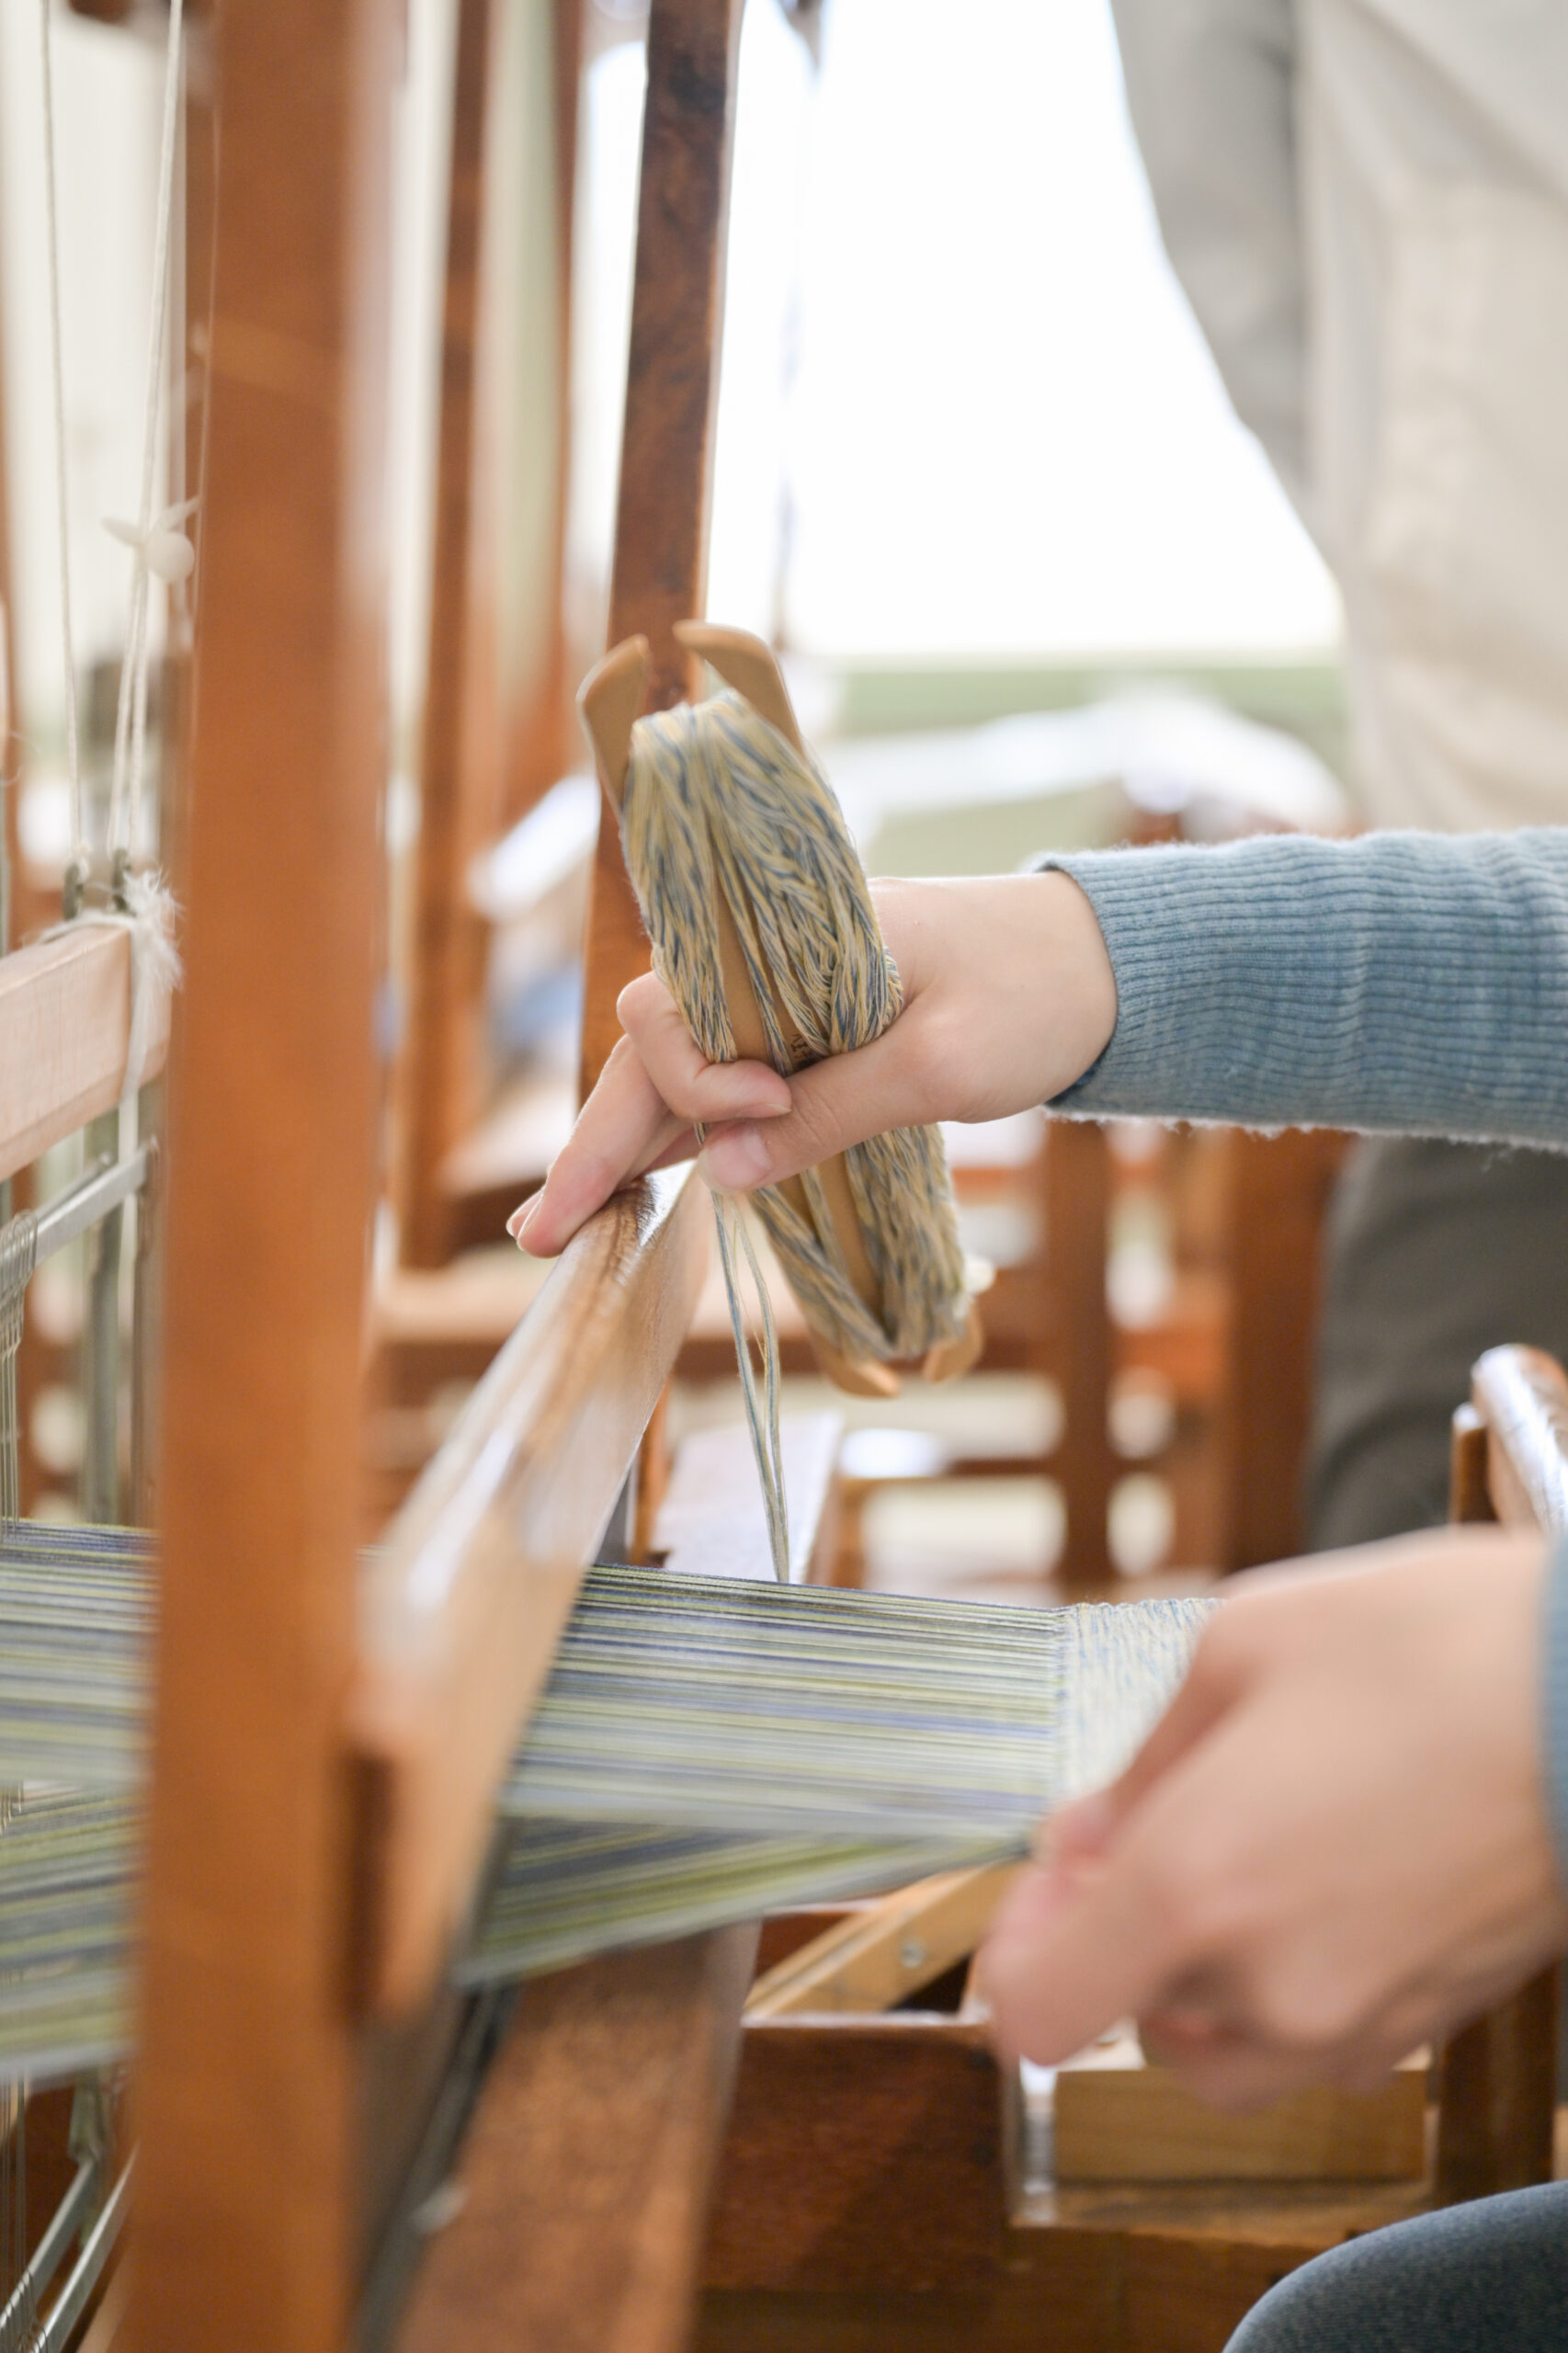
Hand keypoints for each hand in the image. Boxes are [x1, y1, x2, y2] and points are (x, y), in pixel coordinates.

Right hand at [511, 871, 1115, 1255]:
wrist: (1103, 966)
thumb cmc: (1032, 994)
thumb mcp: (943, 1063)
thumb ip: (834, 1111)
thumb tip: (722, 1173)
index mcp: (789, 940)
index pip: (676, 1006)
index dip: (699, 1076)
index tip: (769, 1106)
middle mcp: (767, 968)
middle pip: (650, 1049)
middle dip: (594, 1141)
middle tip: (543, 1234)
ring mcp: (783, 1006)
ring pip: (674, 1074)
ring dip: (620, 1146)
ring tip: (562, 1226)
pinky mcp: (808, 1042)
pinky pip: (720, 1088)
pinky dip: (675, 1139)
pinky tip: (632, 1188)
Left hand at [978, 1530, 1567, 2108]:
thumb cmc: (1436, 1646)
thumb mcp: (1246, 1644)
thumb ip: (1144, 1761)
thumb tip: (1086, 1839)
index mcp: (1194, 1890)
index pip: (1038, 2016)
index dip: (1015, 1954)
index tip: (1047, 1883)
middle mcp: (1269, 1986)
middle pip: (1132, 2028)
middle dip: (1117, 1942)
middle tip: (1144, 1839)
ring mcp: (1362, 2021)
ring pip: (1228, 2053)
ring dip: (1201, 1977)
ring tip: (1238, 1855)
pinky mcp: (1433, 2022)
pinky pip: (1319, 2040)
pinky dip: (1289, 1984)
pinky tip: (1319, 1875)